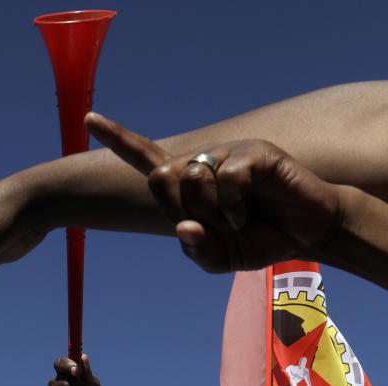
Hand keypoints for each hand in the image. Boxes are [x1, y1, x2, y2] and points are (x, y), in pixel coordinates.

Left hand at [86, 112, 343, 272]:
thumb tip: (183, 228)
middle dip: (177, 209)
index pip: (144, 156)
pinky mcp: (254, 152)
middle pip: (160, 177)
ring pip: (191, 177)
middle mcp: (202, 160)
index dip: (116, 138)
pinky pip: (226, 179)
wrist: (306, 233)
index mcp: (186, 181)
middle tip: (208, 224)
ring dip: (209, 211)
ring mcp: (227, 152)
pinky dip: (234, 207)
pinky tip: (247, 213)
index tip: (89, 118)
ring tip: (234, 218)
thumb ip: (196, 250)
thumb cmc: (258, 239)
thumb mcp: (218, 257)